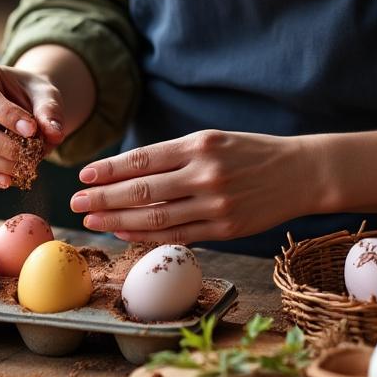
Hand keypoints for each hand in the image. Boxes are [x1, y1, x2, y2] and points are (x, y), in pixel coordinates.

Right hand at [0, 61, 65, 188]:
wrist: (21, 103)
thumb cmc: (30, 94)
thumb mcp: (45, 94)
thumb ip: (50, 111)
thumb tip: (53, 134)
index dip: (7, 117)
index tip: (31, 131)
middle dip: (2, 147)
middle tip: (29, 157)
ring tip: (23, 169)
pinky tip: (6, 181)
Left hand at [69, 130, 311, 242]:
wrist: (301, 173)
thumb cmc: (251, 153)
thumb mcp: (214, 140)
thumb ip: (175, 155)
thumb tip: (127, 172)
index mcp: (200, 145)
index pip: (143, 159)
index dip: (109, 169)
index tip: (84, 175)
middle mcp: (205, 174)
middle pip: (142, 190)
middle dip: (103, 198)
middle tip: (75, 202)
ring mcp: (216, 205)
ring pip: (156, 217)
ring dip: (118, 220)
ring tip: (92, 219)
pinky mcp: (226, 229)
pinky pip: (178, 235)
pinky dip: (147, 235)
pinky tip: (125, 232)